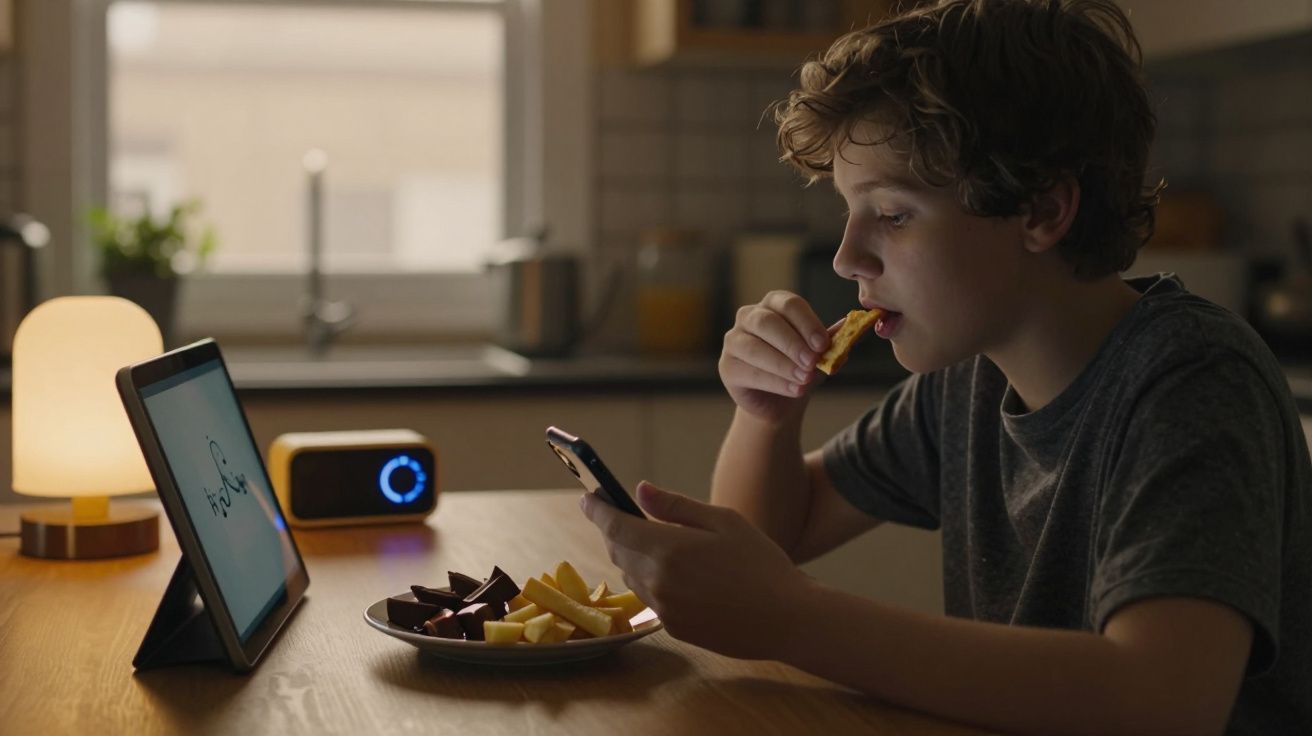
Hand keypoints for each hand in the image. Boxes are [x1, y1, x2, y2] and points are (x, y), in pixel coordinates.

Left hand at [580, 480, 811, 659]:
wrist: (787, 619)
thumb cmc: (761, 563)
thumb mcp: (724, 521)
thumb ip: (676, 507)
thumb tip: (639, 490)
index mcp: (667, 549)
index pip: (614, 525)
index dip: (596, 509)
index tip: (587, 498)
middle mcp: (657, 582)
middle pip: (618, 551)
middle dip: (614, 530)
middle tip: (622, 514)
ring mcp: (663, 609)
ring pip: (631, 576)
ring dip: (632, 556)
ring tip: (654, 543)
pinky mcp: (673, 628)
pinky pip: (650, 598)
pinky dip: (652, 580)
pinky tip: (679, 574)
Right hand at [719, 291, 832, 424]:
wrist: (782, 401)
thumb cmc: (801, 367)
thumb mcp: (822, 352)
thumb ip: (835, 338)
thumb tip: (858, 322)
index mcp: (774, 305)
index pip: (788, 304)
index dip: (807, 323)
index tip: (824, 344)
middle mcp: (749, 316)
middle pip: (767, 322)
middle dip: (792, 343)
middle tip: (812, 362)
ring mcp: (734, 341)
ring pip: (754, 348)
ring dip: (783, 364)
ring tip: (804, 379)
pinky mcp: (727, 367)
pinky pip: (748, 372)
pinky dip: (774, 382)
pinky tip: (794, 390)